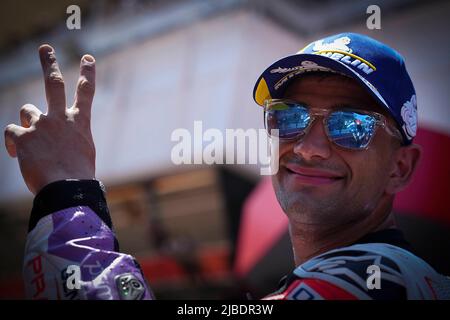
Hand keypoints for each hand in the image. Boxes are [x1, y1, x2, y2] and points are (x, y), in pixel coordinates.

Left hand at [4, 45, 96, 194]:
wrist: (66, 189)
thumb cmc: (78, 177)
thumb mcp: (82, 154)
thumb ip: (70, 140)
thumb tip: (58, 141)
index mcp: (79, 124)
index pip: (86, 93)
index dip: (87, 74)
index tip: (87, 58)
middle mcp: (61, 119)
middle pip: (54, 84)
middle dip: (49, 64)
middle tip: (45, 49)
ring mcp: (42, 125)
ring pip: (27, 111)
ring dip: (28, 122)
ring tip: (32, 141)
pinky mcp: (24, 136)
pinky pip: (12, 131)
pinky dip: (13, 142)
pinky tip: (17, 154)